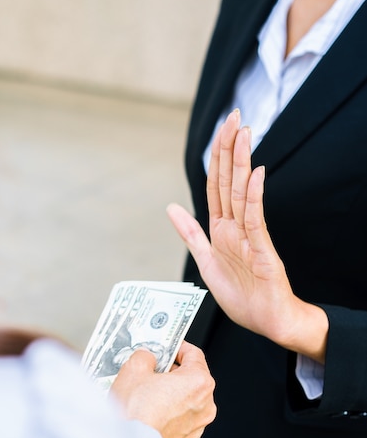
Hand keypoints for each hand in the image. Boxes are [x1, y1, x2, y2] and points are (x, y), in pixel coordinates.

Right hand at [110, 341, 215, 437]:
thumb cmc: (135, 412)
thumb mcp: (135, 368)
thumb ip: (146, 355)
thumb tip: (148, 357)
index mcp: (199, 382)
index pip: (194, 354)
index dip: (177, 346)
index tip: (166, 346)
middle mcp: (205, 404)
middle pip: (191, 376)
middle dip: (172, 369)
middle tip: (152, 366)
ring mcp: (197, 424)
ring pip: (186, 397)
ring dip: (170, 390)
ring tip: (146, 388)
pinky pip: (180, 415)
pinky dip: (169, 408)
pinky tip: (149, 407)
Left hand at [167, 110, 327, 361]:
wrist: (267, 321)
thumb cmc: (243, 294)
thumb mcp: (205, 260)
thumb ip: (190, 233)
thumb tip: (171, 207)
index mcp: (220, 228)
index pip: (215, 185)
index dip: (215, 158)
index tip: (221, 130)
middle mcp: (236, 226)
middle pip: (229, 181)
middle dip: (229, 148)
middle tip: (234, 116)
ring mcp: (250, 236)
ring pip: (242, 193)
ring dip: (241, 163)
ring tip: (244, 133)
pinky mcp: (262, 249)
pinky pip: (255, 219)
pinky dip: (253, 196)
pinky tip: (253, 173)